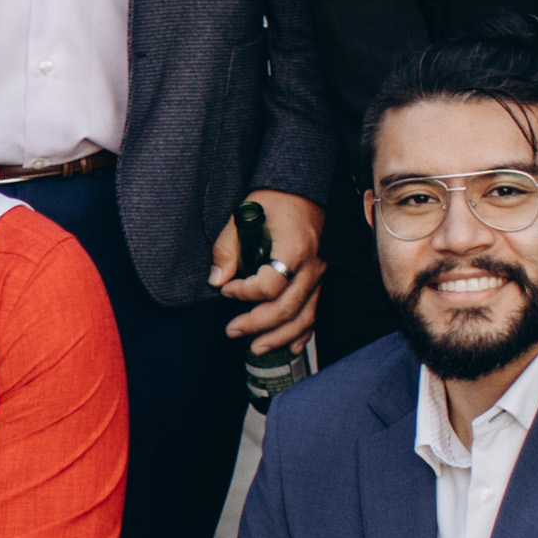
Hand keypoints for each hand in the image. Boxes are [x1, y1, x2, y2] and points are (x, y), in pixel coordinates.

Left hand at [212, 192, 324, 351]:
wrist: (303, 189)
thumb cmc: (273, 200)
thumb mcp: (244, 215)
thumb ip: (228, 248)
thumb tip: (216, 280)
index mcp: (294, 248)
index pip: (269, 285)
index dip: (243, 293)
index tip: (226, 290)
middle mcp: (312, 265)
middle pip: (287, 308)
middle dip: (257, 325)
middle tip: (232, 331)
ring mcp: (320, 274)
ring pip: (304, 317)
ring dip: (279, 338)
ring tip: (256, 348)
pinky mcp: (321, 279)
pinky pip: (315, 312)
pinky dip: (304, 333)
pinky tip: (292, 347)